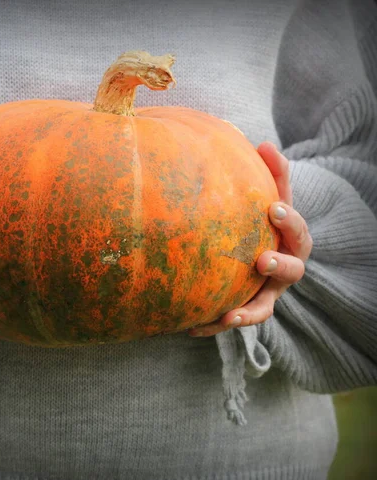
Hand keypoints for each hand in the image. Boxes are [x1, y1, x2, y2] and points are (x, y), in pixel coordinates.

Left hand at [188, 141, 311, 336]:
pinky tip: (191, 327)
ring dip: (250, 312)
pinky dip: (217, 325)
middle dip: (280, 265)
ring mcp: (268, 292)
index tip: (272, 208)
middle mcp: (284, 268)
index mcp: (290, 239)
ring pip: (266, 307)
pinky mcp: (250, 309)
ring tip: (229, 316)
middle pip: (293, 270)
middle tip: (261, 260)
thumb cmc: (261, 220)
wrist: (257, 252)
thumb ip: (270, 174)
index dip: (289, 220)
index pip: (297, 229)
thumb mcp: (268, 196)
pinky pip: (236, 320)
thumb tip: (263, 143)